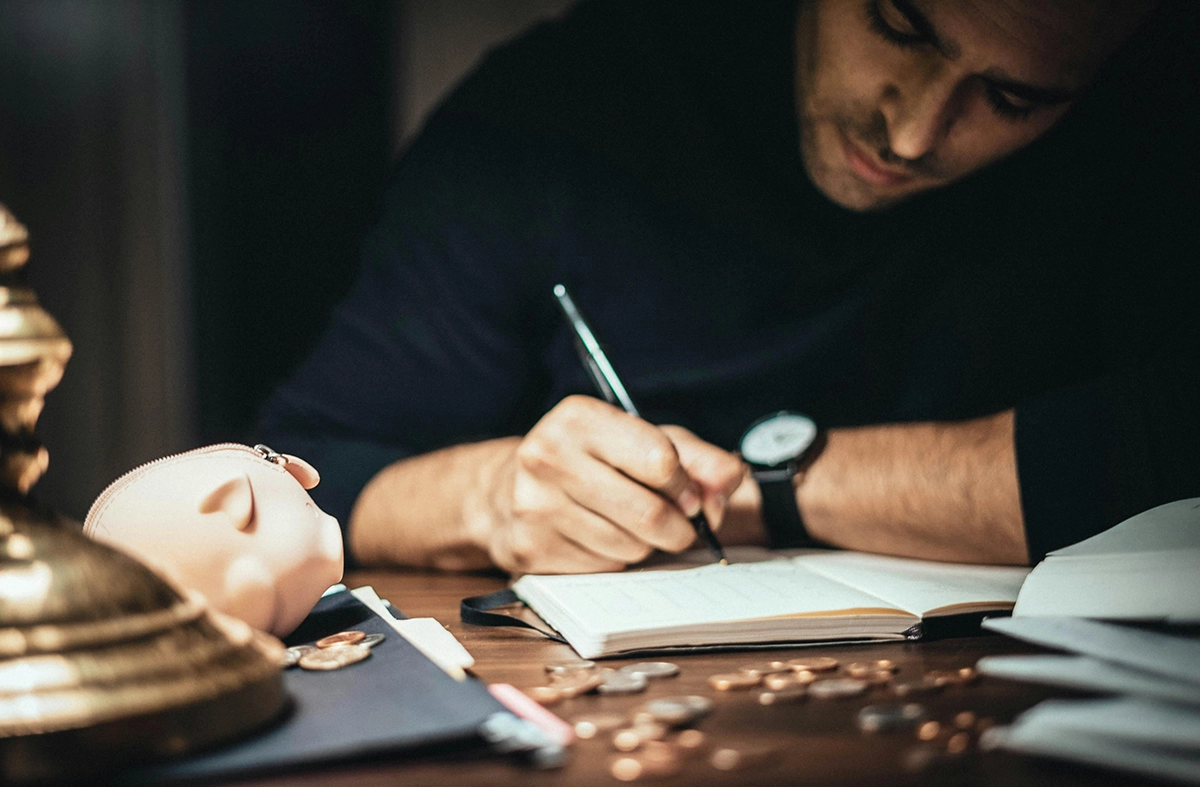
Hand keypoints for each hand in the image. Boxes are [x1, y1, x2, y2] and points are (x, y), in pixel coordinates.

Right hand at [476, 395, 744, 573]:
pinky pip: (604, 567)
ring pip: (630, 546)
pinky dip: (616, 559)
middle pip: (649, 513)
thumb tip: (730, 480)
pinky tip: (600, 537)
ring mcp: (535, 505)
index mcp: (579, 418)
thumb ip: (698, 458)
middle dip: (678, 527)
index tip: (687, 494)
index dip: (686, 485)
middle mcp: (548, 455)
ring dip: (646, 545)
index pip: (660, 460)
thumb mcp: (646, 442)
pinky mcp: (530, 547)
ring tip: (630, 525)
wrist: (507, 490)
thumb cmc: (591, 461)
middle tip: (678, 523)